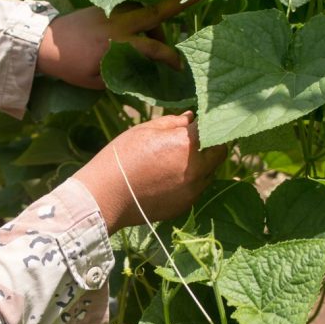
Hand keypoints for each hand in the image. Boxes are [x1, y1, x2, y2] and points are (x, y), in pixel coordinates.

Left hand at [36, 0, 190, 89]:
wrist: (44, 42)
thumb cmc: (69, 66)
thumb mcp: (93, 81)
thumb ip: (118, 76)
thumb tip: (139, 76)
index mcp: (114, 45)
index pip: (151, 48)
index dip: (168, 57)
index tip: (179, 67)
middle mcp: (116, 23)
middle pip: (153, 13)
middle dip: (177, 4)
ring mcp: (110, 11)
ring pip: (144, 8)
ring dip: (157, 18)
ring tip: (159, 35)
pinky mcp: (105, 6)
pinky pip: (130, 5)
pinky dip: (142, 11)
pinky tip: (144, 22)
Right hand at [73, 112, 225, 234]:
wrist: (105, 197)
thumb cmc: (121, 158)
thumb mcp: (143, 131)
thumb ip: (172, 122)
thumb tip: (190, 118)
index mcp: (187, 144)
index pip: (211, 127)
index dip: (205, 123)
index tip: (196, 122)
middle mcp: (197, 168)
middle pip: (219, 152)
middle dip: (210, 144)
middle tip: (192, 142)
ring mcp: (192, 190)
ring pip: (209, 173)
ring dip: (201, 165)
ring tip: (176, 162)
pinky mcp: (184, 205)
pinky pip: (195, 190)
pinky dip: (189, 182)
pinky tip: (167, 180)